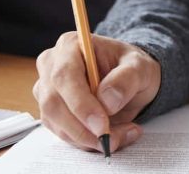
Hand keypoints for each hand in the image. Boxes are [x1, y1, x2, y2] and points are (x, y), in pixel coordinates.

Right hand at [33, 32, 160, 152]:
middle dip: (83, 128)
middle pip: (53, 103)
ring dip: (87, 138)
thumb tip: (107, 101)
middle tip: (111, 140)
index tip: (102, 125)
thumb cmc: (133, 68)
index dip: (80, 104)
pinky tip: (111, 136)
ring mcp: (47, 90)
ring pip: (56, 123)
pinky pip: (62, 133)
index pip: (64, 76)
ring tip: (121, 136)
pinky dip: (86, 142)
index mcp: (71, 45)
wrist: (131, 80)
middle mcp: (52, 66)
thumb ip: (126, 79)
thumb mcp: (140, 67)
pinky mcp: (51, 112)